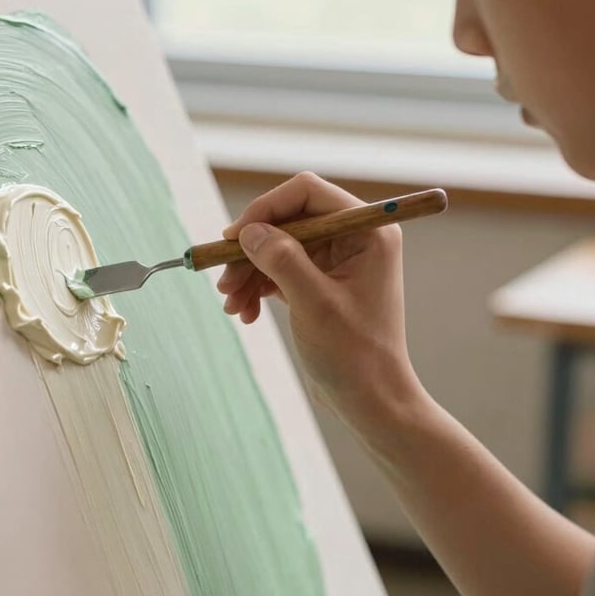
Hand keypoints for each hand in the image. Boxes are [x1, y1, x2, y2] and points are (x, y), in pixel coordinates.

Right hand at [218, 172, 425, 437]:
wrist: (372, 402)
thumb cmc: (355, 355)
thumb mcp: (314, 303)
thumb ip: (282, 260)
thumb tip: (248, 231)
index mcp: (367, 231)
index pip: (307, 193)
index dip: (266, 209)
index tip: (234, 238)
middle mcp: (354, 238)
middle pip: (287, 221)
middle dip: (251, 250)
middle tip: (222, 280)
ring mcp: (337, 261)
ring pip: (278, 247)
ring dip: (249, 273)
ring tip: (231, 305)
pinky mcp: (321, 284)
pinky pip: (280, 271)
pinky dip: (258, 288)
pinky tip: (246, 313)